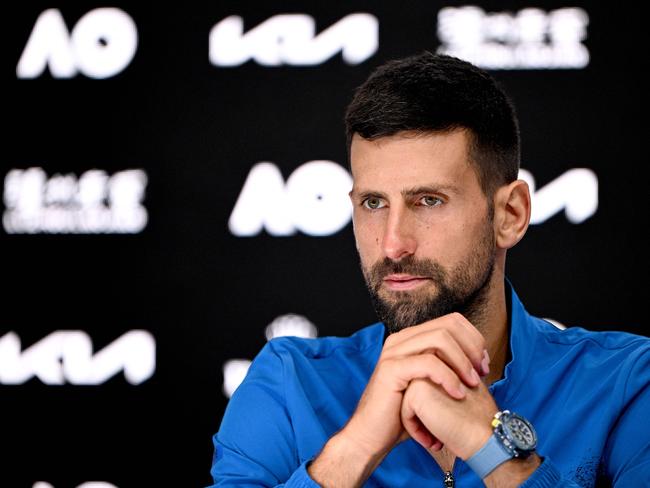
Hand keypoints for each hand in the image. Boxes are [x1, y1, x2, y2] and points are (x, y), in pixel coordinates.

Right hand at [338, 312, 488, 461]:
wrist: (372, 436)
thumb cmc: (402, 414)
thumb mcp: (428, 385)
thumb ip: (446, 366)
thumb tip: (478, 358)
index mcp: (410, 338)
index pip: (451, 321)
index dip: (474, 339)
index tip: (483, 365)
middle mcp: (401, 339)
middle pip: (448, 325)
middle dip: (472, 347)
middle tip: (482, 373)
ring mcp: (394, 351)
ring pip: (440, 338)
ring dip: (463, 360)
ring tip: (473, 383)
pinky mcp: (391, 368)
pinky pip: (428, 363)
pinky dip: (449, 377)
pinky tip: (458, 394)